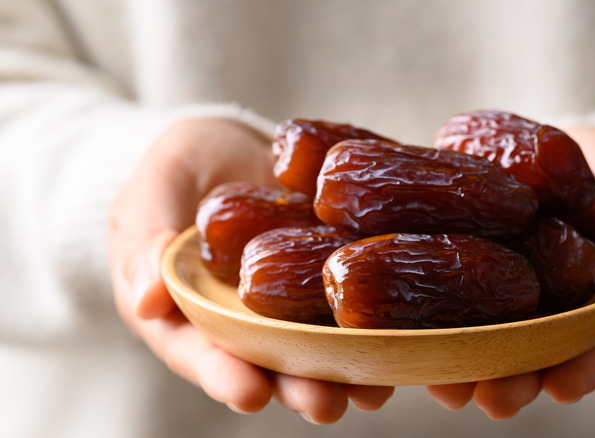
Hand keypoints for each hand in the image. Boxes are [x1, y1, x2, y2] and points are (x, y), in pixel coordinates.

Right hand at [107, 118, 392, 422]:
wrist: (232, 144)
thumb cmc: (178, 168)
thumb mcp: (152, 193)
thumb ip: (144, 240)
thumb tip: (146, 300)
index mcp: (192, 313)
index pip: (202, 353)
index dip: (224, 376)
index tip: (249, 392)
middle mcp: (249, 320)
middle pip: (270, 363)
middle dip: (298, 387)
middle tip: (326, 405)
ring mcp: (295, 302)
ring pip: (320, 344)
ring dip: (347, 371)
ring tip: (374, 388)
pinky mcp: (334, 274)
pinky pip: (356, 300)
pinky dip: (381, 321)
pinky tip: (406, 335)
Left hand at [427, 125, 594, 418]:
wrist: (560, 148)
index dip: (585, 365)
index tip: (565, 387)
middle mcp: (547, 302)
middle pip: (535, 352)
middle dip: (516, 380)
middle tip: (496, 401)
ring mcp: (503, 287)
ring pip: (486, 335)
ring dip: (467, 367)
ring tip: (448, 389)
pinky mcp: (462, 262)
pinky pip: (444, 293)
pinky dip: (429, 320)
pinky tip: (411, 340)